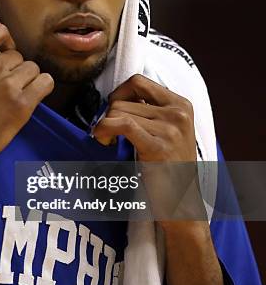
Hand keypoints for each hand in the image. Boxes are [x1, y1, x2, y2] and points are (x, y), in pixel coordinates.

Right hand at [0, 23, 53, 179]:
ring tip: (16, 94)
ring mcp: (8, 84)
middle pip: (18, 56)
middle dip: (14, 69)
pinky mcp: (22, 104)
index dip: (6, 42)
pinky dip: (42, 87)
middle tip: (6, 86)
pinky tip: (33, 96)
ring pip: (33, 69)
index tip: (5, 51)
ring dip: (27, 80)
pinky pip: (45, 83)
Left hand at [93, 74, 204, 220]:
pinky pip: (121, 125)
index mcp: (181, 104)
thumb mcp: (168, 131)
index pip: (139, 81)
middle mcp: (178, 112)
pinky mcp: (158, 146)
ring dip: (105, 126)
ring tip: (108, 141)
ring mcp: (171, 128)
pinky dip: (104, 129)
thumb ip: (150, 111)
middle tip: (110, 134)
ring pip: (118, 112)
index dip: (119, 93)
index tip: (114, 111)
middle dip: (110, 115)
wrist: (181, 203)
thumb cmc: (168, 168)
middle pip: (125, 99)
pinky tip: (103, 140)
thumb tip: (118, 97)